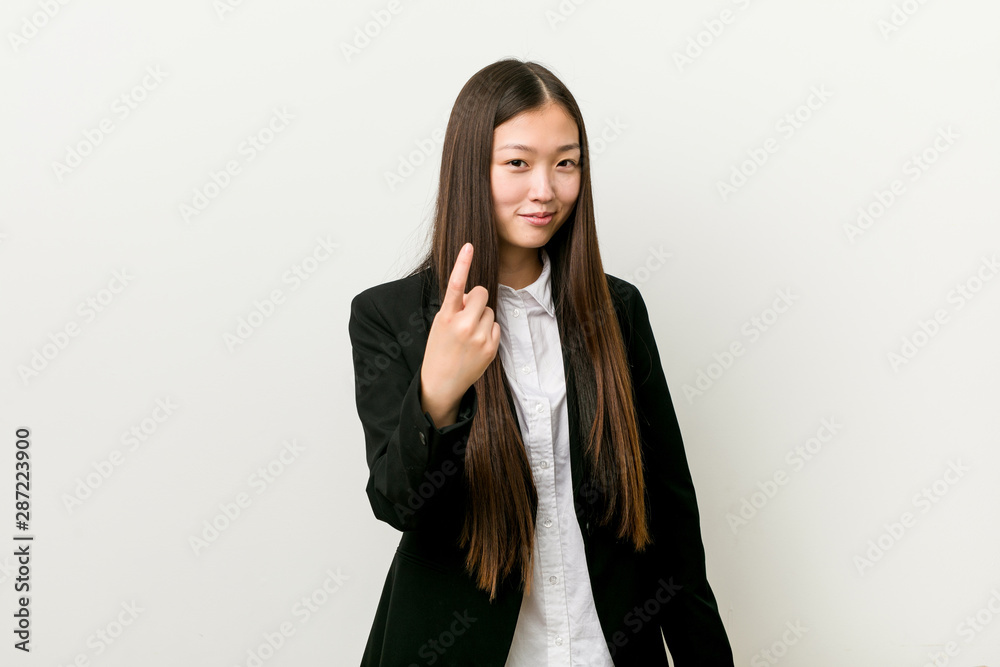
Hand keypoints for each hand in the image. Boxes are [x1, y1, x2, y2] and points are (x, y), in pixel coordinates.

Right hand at [420, 243, 499, 418]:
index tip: (469, 246)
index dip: (462, 263)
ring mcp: (479, 337)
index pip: (455, 284)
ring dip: (481, 317)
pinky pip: (496, 325)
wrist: (441, 382)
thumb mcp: (440, 324)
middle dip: (475, 299)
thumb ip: (455, 307)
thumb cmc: (439, 349)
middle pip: (481, 293)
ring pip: (489, 310)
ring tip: (468, 334)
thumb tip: (474, 294)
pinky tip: (476, 344)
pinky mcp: (491, 348)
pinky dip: (488, 331)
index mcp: (446, 316)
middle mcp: (463, 325)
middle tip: (465, 314)